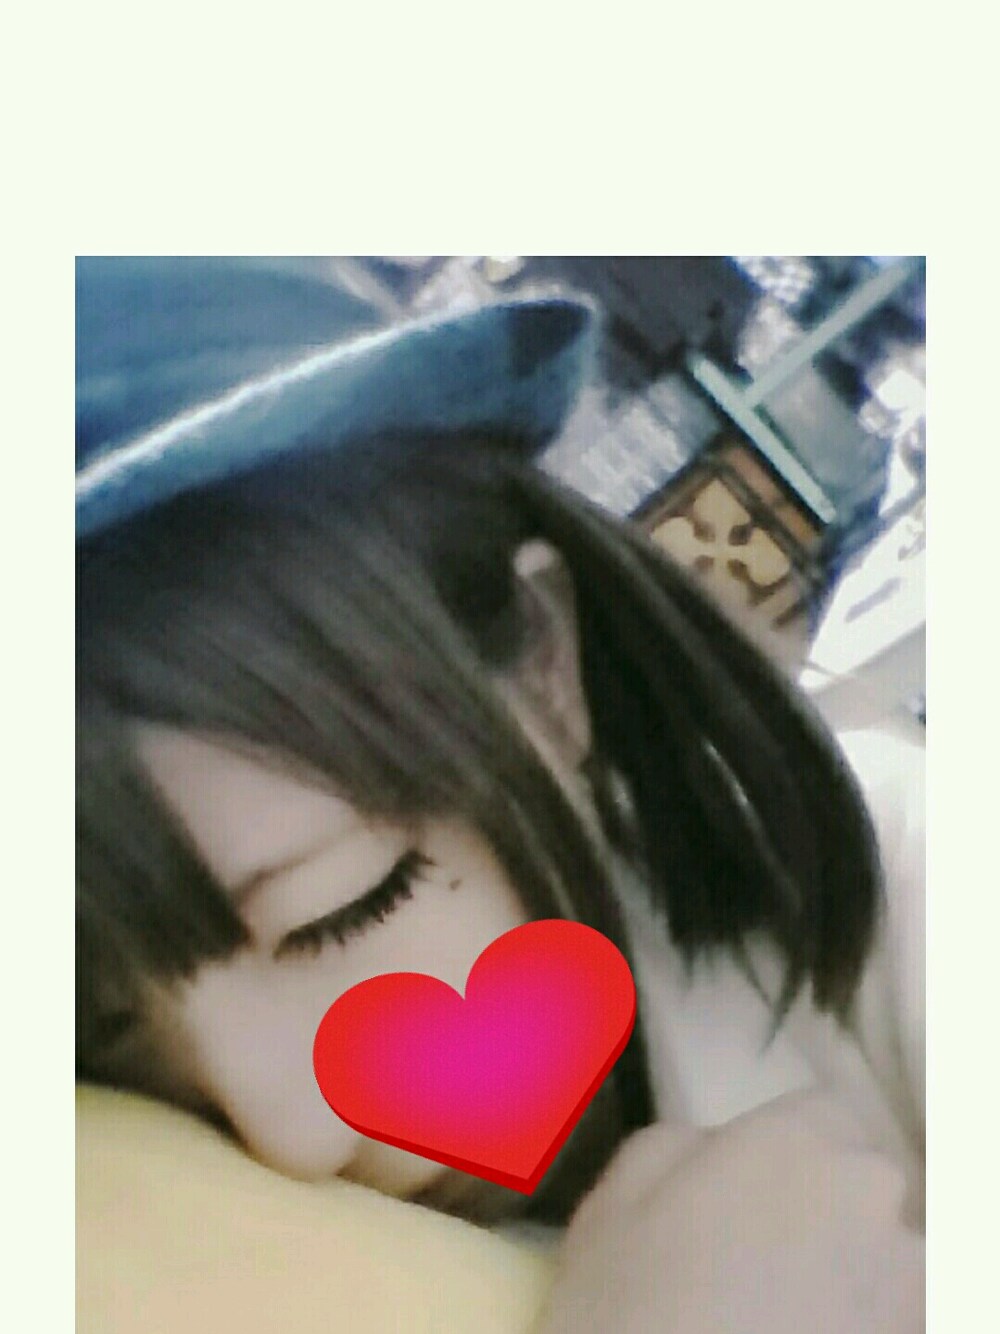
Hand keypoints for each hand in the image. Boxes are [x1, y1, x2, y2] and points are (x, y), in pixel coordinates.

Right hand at [534, 1091, 923, 1333]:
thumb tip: (715, 1144)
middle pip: (859, 1184)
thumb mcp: (613, 1203)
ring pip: (887, 1260)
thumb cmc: (630, 1310)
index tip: (747, 1195)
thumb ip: (676, 1144)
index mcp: (797, 1141)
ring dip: (851, 1277)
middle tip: (758, 1266)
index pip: (822, 1112)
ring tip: (784, 1317)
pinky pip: (892, 1317)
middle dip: (821, 1213)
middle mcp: (870, 1198)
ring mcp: (908, 1283)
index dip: (784, 1152)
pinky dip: (861, 1325)